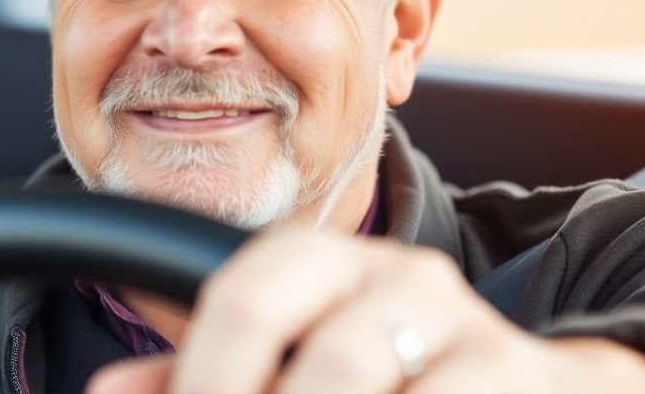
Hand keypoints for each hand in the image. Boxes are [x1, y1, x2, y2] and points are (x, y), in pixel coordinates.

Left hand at [87, 229, 644, 393]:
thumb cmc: (390, 371)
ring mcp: (474, 332)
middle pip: (330, 364)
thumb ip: (201, 372)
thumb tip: (110, 391)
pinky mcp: (522, 379)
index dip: (207, 376)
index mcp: (330, 263)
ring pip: (376, 383)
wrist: (535, 383)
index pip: (248, 296)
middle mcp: (405, 280)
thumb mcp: (294, 355)